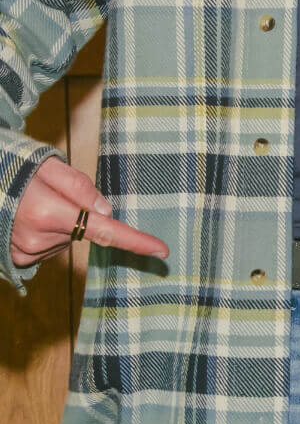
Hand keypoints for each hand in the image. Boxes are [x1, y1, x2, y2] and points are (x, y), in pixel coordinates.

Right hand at [10, 157, 168, 267]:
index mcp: (46, 212)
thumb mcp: (48, 165)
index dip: (135, 241)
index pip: (104, 231)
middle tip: (50, 194)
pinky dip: (49, 233)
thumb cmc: (13, 168)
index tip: (161, 251)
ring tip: (33, 203)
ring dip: (61, 223)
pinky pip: (51, 247)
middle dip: (78, 213)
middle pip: (84, 231)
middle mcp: (35, 238)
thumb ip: (79, 186)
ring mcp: (25, 252)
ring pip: (68, 239)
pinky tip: (29, 218)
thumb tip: (107, 210)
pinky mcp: (19, 258)